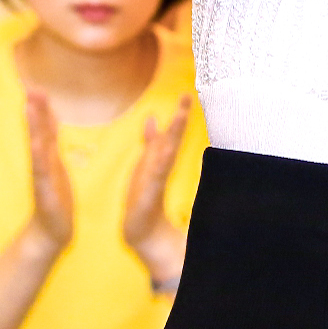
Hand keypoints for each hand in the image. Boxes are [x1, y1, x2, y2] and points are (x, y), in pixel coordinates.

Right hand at [23, 92, 74, 252]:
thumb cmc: (56, 198)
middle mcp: (43, 164)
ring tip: (29, 108)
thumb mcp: (56, 166)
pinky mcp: (45, 193)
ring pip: (37, 148)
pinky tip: (36, 145)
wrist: (51, 233)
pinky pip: (42, 173)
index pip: (46, 127)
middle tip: (31, 88)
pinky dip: (38, 158)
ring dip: (33, 128)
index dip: (42, 107)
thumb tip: (50, 118)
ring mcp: (42, 178)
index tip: (38, 85)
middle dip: (35, 110)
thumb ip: (52, 142)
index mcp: (49, 157)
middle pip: (39, 132)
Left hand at [123, 95, 190, 284]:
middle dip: (178, 120)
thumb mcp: (144, 166)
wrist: (141, 233)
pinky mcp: (147, 200)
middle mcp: (159, 171)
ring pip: (166, 156)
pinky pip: (154, 178)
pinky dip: (159, 164)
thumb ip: (150, 143)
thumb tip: (150, 119)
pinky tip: (164, 149)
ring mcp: (154, 185)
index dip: (178, 116)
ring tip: (180, 117)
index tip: (186, 95)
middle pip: (171, 141)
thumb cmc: (144, 199)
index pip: (171, 135)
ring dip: (172, 137)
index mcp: (159, 162)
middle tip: (186, 98)